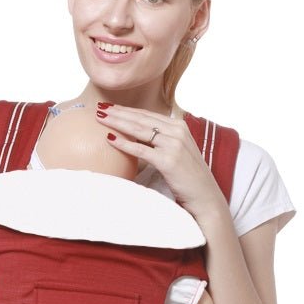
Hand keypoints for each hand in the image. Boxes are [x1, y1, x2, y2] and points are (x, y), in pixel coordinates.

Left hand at [96, 102, 226, 218]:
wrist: (205, 196)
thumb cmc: (189, 177)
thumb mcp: (178, 151)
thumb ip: (163, 140)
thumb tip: (140, 137)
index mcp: (180, 126)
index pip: (148, 115)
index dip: (127, 110)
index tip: (110, 107)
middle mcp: (177, 131)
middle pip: (141, 119)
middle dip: (118, 113)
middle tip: (99, 109)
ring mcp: (174, 145)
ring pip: (139, 130)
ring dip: (117, 123)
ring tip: (100, 119)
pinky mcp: (168, 160)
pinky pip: (141, 149)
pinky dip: (124, 143)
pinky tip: (110, 139)